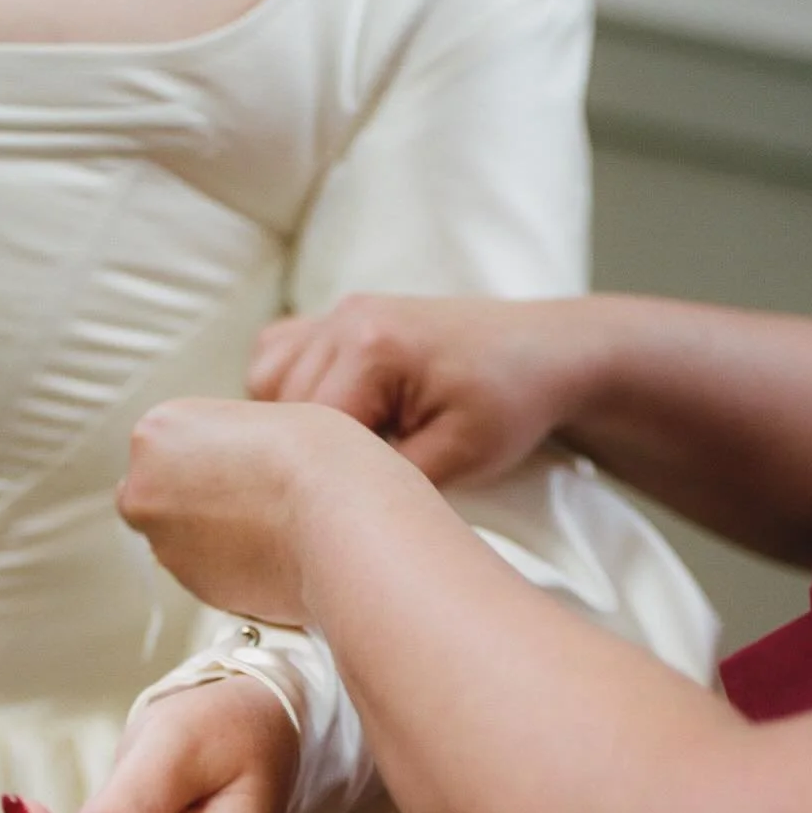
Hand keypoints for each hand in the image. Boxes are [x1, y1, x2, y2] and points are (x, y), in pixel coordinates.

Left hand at [118, 394, 383, 623]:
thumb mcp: (261, 417)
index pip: (166, 448)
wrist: (341, 521)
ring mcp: (164, 545)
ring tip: (270, 526)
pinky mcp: (193, 590)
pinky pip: (207, 575)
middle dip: (197, 501)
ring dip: (213, 539)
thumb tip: (228, 469)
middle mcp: (144, 490)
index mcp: (156, 433)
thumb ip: (225, 444)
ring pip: (182, 541)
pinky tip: (271, 553)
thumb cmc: (318, 460)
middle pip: (162, 497)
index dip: (210, 457)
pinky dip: (231, 569)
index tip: (241, 463)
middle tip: (251, 498)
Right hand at [248, 293, 586, 489]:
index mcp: (371, 347)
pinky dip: (290, 390)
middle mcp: (345, 319)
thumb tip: (323, 499)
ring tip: (357, 444)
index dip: (330, 475)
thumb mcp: (456, 460)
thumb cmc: (510, 405)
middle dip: (315, 451)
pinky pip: (279, 357)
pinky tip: (338, 416)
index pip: (308, 431)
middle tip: (373, 470)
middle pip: (281, 409)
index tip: (366, 493)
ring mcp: (340, 313)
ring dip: (298, 422)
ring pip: (267, 383)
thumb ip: (382, 478)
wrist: (544, 355)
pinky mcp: (341, 318)